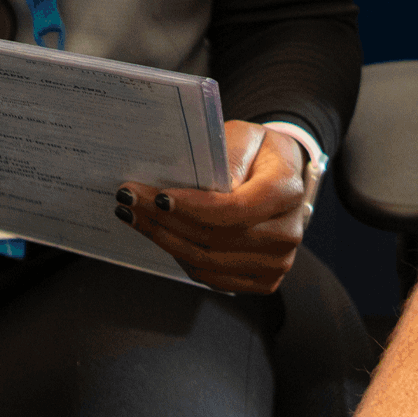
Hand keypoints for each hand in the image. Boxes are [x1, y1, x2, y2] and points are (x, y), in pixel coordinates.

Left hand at [120, 121, 312, 294]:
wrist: (280, 177)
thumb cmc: (257, 152)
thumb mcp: (244, 136)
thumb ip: (227, 156)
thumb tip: (204, 187)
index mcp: (288, 190)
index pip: (236, 209)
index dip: (194, 208)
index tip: (158, 197)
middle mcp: (288, 232)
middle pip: (216, 238)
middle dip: (166, 221)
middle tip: (129, 201)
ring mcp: (277, 262)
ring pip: (208, 262)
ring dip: (165, 240)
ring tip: (134, 216)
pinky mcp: (263, 280)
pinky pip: (211, 277)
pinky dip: (180, 257)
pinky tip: (159, 234)